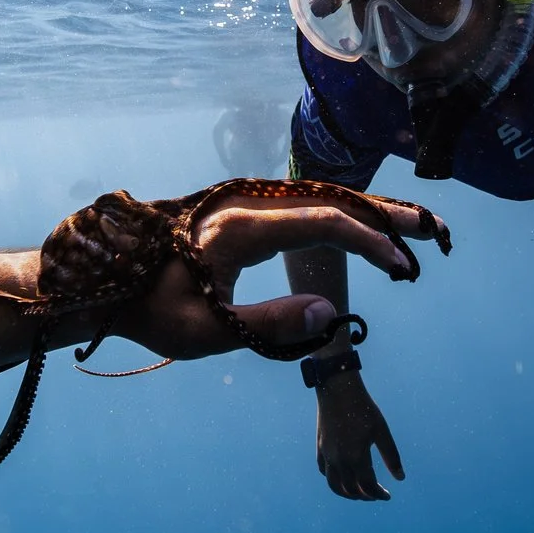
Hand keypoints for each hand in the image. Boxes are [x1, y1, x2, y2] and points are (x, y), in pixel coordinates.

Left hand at [107, 188, 447, 360]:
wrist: (101, 288)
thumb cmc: (150, 314)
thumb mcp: (208, 331)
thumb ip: (272, 323)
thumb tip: (333, 313)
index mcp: (239, 228)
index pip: (320, 224)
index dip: (366, 242)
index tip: (400, 266)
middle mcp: (245, 208)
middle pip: (327, 201)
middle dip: (382, 216)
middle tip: (432, 229)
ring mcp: (243, 209)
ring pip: (317, 202)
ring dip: (364, 216)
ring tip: (412, 228)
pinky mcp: (241, 220)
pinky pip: (300, 211)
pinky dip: (338, 221)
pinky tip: (362, 233)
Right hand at [314, 369, 404, 501]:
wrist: (337, 390)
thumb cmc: (363, 408)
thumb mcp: (381, 431)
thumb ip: (391, 456)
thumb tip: (401, 478)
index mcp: (356, 456)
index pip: (368, 486)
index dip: (378, 494)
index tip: (387, 496)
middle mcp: (339, 460)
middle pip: (351, 490)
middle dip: (365, 496)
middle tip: (376, 494)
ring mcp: (327, 455)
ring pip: (334, 486)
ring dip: (347, 493)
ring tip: (359, 493)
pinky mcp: (320, 448)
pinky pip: (324, 472)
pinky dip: (334, 480)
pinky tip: (343, 477)